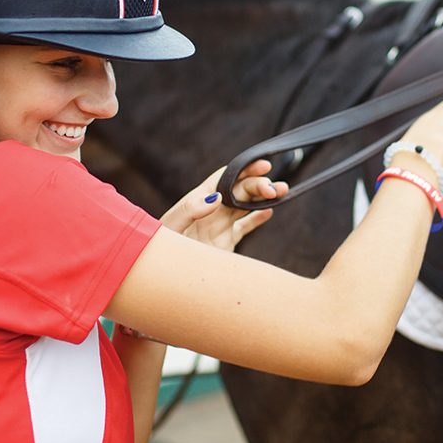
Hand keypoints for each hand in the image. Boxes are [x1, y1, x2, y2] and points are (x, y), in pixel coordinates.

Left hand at [160, 160, 288, 251]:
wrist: (163, 277)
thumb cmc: (159, 249)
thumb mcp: (170, 227)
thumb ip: (190, 210)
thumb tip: (216, 197)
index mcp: (199, 198)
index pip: (225, 177)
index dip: (244, 169)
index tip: (261, 165)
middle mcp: (212, 209)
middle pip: (240, 190)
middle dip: (259, 185)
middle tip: (274, 189)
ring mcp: (220, 225)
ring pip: (247, 206)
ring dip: (264, 198)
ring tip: (283, 191)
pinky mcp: (226, 242)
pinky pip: (245, 226)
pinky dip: (258, 218)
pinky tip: (270, 211)